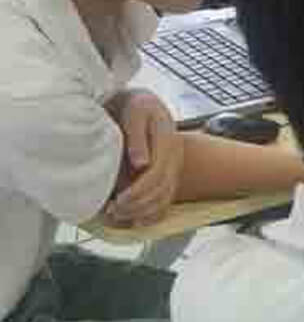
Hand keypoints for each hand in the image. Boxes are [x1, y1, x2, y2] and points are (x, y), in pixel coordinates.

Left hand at [105, 90, 184, 226]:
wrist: (143, 102)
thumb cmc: (135, 104)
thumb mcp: (135, 111)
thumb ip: (137, 136)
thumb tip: (141, 164)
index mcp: (168, 143)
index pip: (156, 176)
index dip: (137, 192)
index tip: (116, 201)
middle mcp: (174, 158)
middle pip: (161, 191)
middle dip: (136, 206)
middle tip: (112, 211)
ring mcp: (173, 167)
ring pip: (164, 198)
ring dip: (142, 212)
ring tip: (118, 215)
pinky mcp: (167, 174)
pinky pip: (165, 200)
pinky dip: (152, 214)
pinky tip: (134, 220)